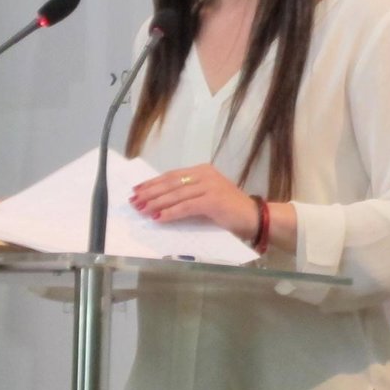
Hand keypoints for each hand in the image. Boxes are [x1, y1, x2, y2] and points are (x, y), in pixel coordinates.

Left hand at [130, 164, 258, 240]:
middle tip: (133, 201)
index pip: (171, 175)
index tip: (137, 190)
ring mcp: (209, 186)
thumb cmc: (231, 211)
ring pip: (175, 194)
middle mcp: (204, 174)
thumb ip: (189, 195)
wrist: (256, 217)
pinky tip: (158, 218)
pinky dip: (170, 213)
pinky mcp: (212, 200)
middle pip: (170, 183)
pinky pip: (185, 207)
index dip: (152, 183)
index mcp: (202, 170)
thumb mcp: (207, 197)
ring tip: (141, 210)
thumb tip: (161, 202)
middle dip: (150, 192)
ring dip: (156, 203)